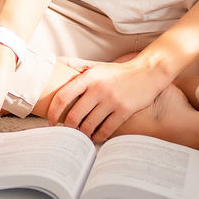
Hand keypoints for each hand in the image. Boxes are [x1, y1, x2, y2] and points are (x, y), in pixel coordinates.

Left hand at [48, 56, 171, 142]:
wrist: (148, 72)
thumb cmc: (118, 71)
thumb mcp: (97, 65)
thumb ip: (76, 64)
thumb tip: (56, 62)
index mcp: (88, 77)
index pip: (63, 96)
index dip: (53, 112)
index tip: (51, 120)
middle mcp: (98, 89)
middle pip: (74, 116)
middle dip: (68, 127)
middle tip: (66, 131)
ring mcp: (111, 101)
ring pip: (89, 125)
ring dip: (82, 134)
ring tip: (80, 135)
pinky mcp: (124, 111)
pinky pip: (105, 130)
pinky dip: (97, 136)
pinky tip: (94, 137)